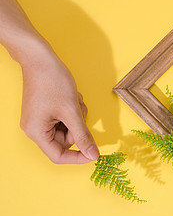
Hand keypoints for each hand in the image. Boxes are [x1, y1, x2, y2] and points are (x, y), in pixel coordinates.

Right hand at [20, 49, 98, 163]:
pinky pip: (65, 118)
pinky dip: (72, 110)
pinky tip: (71, 97)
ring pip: (68, 128)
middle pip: (65, 140)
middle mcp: (35, 129)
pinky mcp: (46, 111)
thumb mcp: (72, 111)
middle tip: (79, 110)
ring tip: (74, 100)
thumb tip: (92, 155)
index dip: (78, 157)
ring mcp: (40, 119)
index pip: (58, 156)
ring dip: (77, 116)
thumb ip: (83, 135)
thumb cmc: (52, 82)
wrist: (40, 59)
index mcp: (37, 132)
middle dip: (78, 126)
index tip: (95, 154)